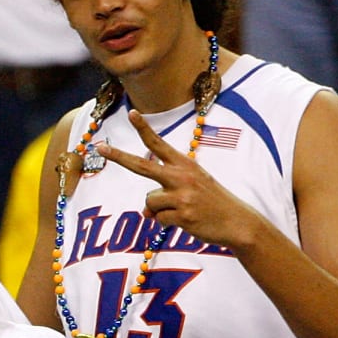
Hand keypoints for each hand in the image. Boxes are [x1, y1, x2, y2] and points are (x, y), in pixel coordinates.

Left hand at [96, 112, 265, 250]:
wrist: (237, 222)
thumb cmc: (212, 203)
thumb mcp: (190, 190)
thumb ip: (165, 194)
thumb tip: (146, 210)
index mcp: (185, 165)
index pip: (159, 144)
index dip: (144, 129)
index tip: (132, 113)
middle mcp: (181, 176)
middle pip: (141, 165)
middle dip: (119, 157)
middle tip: (101, 148)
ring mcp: (182, 195)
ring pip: (149, 201)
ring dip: (159, 210)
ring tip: (182, 211)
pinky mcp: (182, 214)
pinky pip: (158, 219)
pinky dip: (167, 223)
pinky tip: (186, 221)